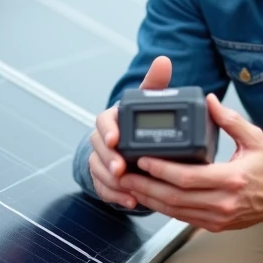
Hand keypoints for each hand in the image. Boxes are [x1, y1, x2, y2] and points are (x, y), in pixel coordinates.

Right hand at [87, 56, 172, 209]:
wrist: (131, 145)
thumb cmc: (139, 121)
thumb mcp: (147, 101)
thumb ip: (154, 84)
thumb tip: (164, 60)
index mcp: (112, 119)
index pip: (104, 121)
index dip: (109, 130)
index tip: (116, 140)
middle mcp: (103, 139)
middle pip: (98, 148)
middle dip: (108, 160)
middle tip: (121, 169)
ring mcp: (101, 160)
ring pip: (99, 170)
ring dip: (112, 181)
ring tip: (129, 189)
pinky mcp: (104, 179)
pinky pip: (104, 189)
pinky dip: (116, 196)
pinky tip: (131, 202)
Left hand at [121, 94, 262, 231]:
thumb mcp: (255, 138)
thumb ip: (230, 120)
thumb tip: (208, 100)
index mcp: (232, 179)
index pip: (188, 177)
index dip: (162, 169)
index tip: (143, 159)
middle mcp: (224, 202)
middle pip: (175, 197)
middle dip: (146, 186)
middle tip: (124, 174)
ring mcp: (218, 217)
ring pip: (174, 211)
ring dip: (149, 199)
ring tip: (129, 185)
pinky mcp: (214, 225)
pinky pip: (182, 218)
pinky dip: (162, 207)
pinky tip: (148, 196)